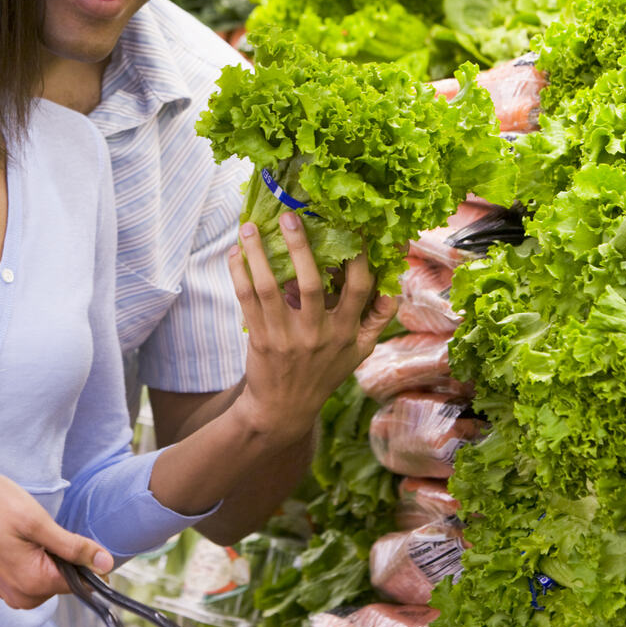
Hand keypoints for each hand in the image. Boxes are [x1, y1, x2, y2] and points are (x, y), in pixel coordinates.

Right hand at [0, 471, 113, 609]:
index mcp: (33, 584)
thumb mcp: (40, 524)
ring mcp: (13, 593)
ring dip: (51, 557)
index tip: (76, 540)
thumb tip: (105, 563)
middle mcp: (23, 597)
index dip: (87, 561)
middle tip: (43, 533)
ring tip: (29, 536)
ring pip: (53, 578)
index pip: (82, 583)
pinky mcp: (8, 585)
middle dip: (64, 557)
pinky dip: (38, 560)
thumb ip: (74, 548)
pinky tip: (23, 542)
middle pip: (66, 582)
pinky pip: (37, 577)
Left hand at [227, 212, 397, 443]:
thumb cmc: (324, 375)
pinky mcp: (261, 339)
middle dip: (300, 246)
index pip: (359, 289)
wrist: (283, 411)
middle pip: (310, 283)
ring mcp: (286, 337)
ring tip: (249, 226)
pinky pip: (247, 300)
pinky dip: (239, 274)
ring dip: (258, 254)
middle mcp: (317, 334)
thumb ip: (376, 321)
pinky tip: (234, 253)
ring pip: (271, 288)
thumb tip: (391, 287)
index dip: (359, 258)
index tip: (353, 227)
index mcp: (345, 333)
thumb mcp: (358, 353)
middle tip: (290, 216)